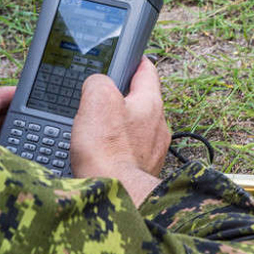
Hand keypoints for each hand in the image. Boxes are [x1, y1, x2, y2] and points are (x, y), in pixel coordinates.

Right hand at [70, 57, 170, 205]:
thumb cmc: (108, 152)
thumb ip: (98, 81)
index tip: (124, 57)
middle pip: (140, 101)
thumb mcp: (97, 99)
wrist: (115, 196)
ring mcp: (152, 151)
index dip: (133, 60)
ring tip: (94, 131)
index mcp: (150, 103)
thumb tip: (96, 84)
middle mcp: (158, 127)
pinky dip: (116, 150)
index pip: (146, 70)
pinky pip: (129, 152)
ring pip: (135, 128)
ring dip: (117, 127)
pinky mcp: (142, 171)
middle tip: (98, 98)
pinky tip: (99, 154)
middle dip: (120, 98)